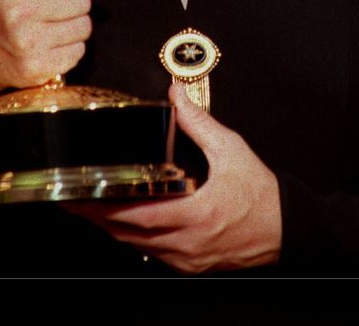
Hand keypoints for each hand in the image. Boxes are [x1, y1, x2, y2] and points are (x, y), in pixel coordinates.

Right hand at [0, 0, 105, 91]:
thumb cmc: (2, 6)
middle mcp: (17, 13)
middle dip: (72, 1)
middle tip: (50, 7)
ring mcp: (27, 43)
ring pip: (85, 26)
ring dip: (72, 25)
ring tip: (49, 26)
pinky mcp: (37, 68)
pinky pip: (79, 51)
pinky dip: (69, 48)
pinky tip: (49, 45)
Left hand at [65, 83, 281, 272]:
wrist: (285, 228)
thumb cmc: (261, 194)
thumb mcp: (231, 150)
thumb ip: (199, 122)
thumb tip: (177, 95)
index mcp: (197, 214)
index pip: (139, 214)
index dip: (106, 207)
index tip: (83, 195)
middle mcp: (187, 242)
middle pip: (129, 234)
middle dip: (97, 217)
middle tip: (72, 200)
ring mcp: (187, 258)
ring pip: (137, 246)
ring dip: (113, 228)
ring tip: (89, 208)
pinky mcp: (190, 264)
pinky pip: (152, 253)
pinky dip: (134, 237)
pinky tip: (125, 221)